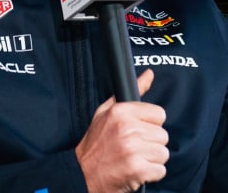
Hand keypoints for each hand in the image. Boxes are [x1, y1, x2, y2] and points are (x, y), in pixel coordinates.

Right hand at [75, 69, 168, 192]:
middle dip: (151, 143)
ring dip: (151, 159)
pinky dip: (150, 173)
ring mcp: (132, 148)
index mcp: (120, 111)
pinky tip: (135, 169)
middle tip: (133, 147)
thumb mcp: (107, 111)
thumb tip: (150, 73)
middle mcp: (127, 128)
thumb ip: (133, 92)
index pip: (159, 114)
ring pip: (163, 153)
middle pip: (163, 135)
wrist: (83, 172)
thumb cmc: (96, 142)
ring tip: (134, 158)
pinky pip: (160, 170)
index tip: (137, 130)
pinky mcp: (137, 168)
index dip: (150, 124)